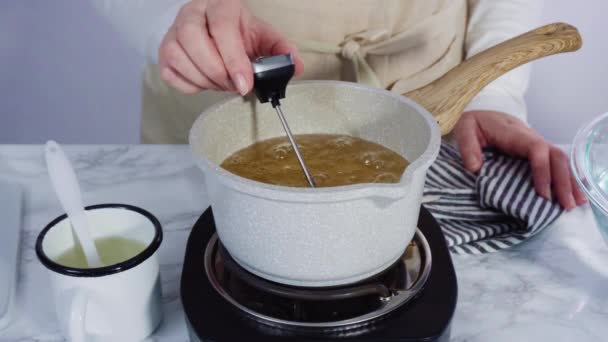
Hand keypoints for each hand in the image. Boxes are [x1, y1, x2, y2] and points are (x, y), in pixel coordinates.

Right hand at [158, 0, 302, 94]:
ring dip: (206, 81)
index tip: (245, 84)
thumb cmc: (238, 33)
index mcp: (219, 5)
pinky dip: (191, 86)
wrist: (212, 30)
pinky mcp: (164, 53)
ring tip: (223, 83)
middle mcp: (191, 14)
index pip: (222, 28)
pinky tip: (207, 82)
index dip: (234, 60)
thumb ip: (280, 50)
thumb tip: (296, 66)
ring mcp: (173, 33)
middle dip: (218, 72)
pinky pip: (171, 75)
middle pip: (194, 42)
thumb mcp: (262, 36)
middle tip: (235, 85)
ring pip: (179, 59)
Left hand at [454, 110, 586, 209]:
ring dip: (570, 182)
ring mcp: (537, 144)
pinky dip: (566, 179)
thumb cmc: (475, 122)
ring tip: (575, 204)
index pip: (536, 149)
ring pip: (561, 161)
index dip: (542, 170)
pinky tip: (572, 195)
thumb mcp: (465, 129)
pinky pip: (555, 164)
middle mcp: (531, 138)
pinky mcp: (537, 152)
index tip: (542, 193)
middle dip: (563, 181)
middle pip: (556, 156)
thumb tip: (475, 168)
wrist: (482, 111)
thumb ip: (468, 147)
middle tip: (566, 205)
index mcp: (514, 134)